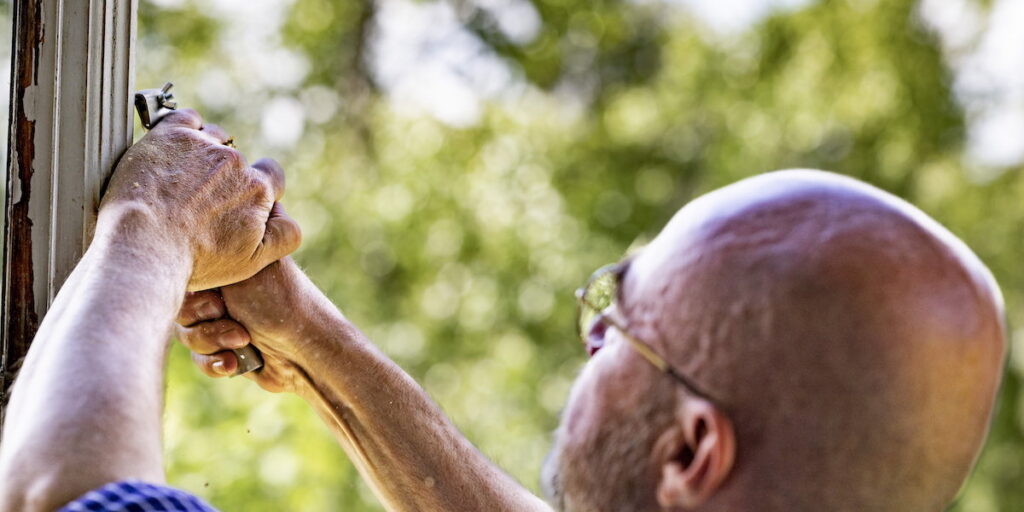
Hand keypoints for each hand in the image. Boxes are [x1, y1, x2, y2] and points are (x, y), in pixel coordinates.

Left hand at [100, 109, 300, 289]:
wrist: (144, 245)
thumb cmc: (194, 260)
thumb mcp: (252, 262)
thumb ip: (283, 236)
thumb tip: (287, 216)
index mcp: (258, 190)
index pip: (272, 175)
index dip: (258, 186)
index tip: (237, 199)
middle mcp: (236, 163)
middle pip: (238, 159)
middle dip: (224, 174)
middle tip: (198, 198)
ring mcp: (204, 146)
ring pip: (213, 138)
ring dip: (204, 151)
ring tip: (180, 177)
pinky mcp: (172, 134)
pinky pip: (187, 118)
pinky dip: (184, 129)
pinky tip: (172, 150)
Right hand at [175, 257, 334, 392]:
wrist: (304, 350)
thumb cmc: (277, 302)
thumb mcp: (241, 268)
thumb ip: (209, 257)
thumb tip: (187, 233)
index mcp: (229, 265)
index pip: (184, 276)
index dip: (194, 293)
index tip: (218, 300)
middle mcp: (224, 291)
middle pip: (180, 307)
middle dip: (203, 319)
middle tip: (227, 315)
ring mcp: (224, 321)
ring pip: (187, 335)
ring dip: (212, 341)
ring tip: (242, 341)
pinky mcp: (227, 351)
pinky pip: (200, 359)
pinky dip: (216, 362)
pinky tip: (235, 364)